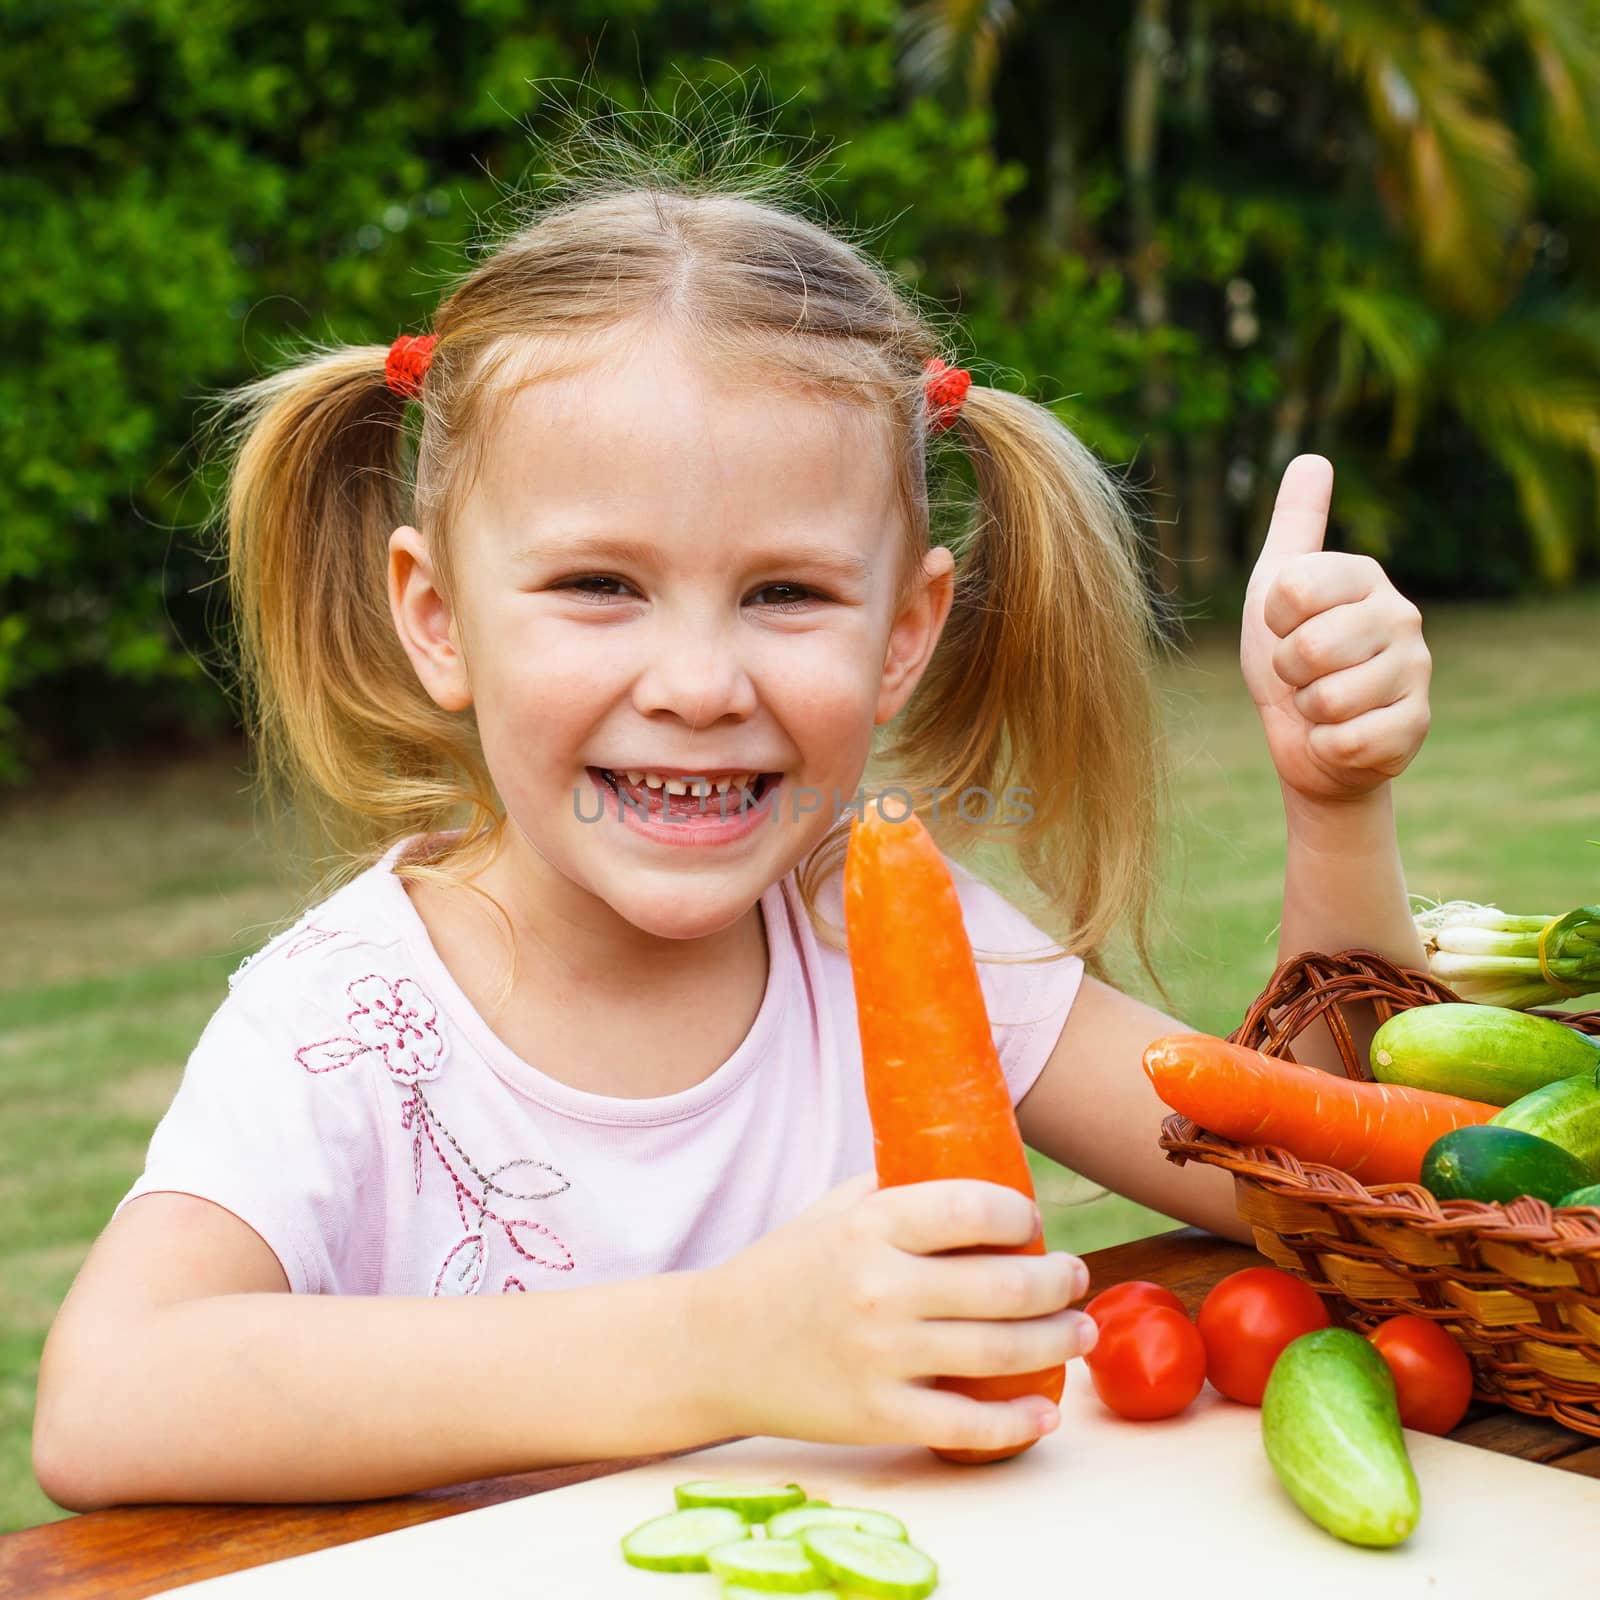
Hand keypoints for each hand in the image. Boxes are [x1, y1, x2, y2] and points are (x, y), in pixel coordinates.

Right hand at [696, 1172, 1095, 1455]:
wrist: (715, 1348)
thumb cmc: (786, 1268)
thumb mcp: (833, 1211)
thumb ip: (898, 1192)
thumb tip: (976, 1172)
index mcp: (869, 1227)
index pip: (971, 1209)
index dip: (1019, 1214)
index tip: (1032, 1222)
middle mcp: (879, 1289)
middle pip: (1004, 1285)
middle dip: (1058, 1280)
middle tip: (1074, 1277)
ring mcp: (880, 1357)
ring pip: (999, 1352)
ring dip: (1058, 1340)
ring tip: (1080, 1330)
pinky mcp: (877, 1416)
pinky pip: (966, 1426)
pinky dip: (1018, 1423)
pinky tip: (1046, 1411)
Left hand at [1240, 455, 1431, 801]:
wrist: (1311, 741)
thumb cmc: (1290, 660)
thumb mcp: (1274, 589)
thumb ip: (1294, 527)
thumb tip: (1312, 457)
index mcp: (1363, 576)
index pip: (1293, 589)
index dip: (1273, 620)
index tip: (1284, 627)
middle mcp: (1401, 615)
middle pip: (1308, 647)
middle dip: (1288, 672)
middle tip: (1303, 673)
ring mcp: (1416, 671)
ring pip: (1328, 698)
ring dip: (1309, 711)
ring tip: (1324, 703)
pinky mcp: (1415, 726)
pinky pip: (1347, 740)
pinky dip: (1327, 745)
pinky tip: (1341, 735)